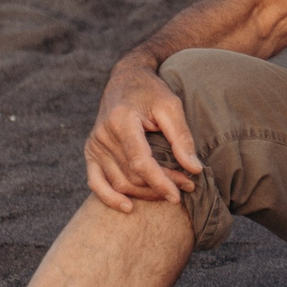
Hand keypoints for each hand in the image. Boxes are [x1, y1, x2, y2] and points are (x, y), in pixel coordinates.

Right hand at [84, 59, 200, 213]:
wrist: (126, 78)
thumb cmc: (152, 91)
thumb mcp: (171, 106)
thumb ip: (182, 138)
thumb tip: (194, 169)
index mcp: (121, 120)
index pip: (140, 161)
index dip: (160, 182)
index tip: (179, 194)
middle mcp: (103, 134)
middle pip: (132, 175)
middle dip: (160, 186)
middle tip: (187, 186)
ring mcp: (95, 144)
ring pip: (120, 183)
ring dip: (145, 193)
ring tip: (171, 190)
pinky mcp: (91, 151)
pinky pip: (95, 182)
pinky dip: (110, 198)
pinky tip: (128, 207)